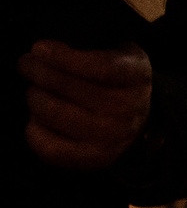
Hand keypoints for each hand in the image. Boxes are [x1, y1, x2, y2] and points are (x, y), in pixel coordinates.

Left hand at [18, 40, 152, 169]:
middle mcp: (128, 109)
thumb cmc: (116, 81)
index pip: (100, 67)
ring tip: (37, 92)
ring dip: (35, 97)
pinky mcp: (93, 158)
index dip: (64, 58)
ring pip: (50, 112)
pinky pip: (48, 145)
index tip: (39, 48)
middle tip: (28, 64)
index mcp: (136, 77)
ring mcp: (111, 137)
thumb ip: (87, 48)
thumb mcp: (117, 54)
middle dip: (36, 70)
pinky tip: (39, 119)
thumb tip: (41, 52)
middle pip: (65, 86)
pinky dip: (34, 129)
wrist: (138, 121)